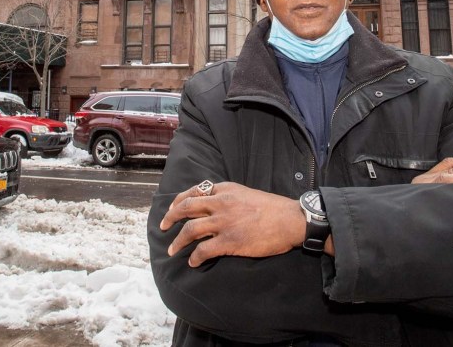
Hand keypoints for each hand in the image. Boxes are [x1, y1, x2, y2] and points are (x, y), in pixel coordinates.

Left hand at [159, 181, 304, 266]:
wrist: (290, 219)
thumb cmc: (273, 208)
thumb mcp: (246, 193)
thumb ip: (229, 198)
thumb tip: (215, 206)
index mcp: (225, 190)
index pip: (194, 191)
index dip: (179, 201)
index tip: (172, 208)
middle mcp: (221, 203)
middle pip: (186, 208)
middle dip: (170, 218)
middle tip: (162, 226)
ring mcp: (224, 222)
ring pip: (190, 230)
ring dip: (178, 242)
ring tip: (172, 250)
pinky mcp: (229, 241)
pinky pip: (203, 250)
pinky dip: (194, 257)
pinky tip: (193, 262)